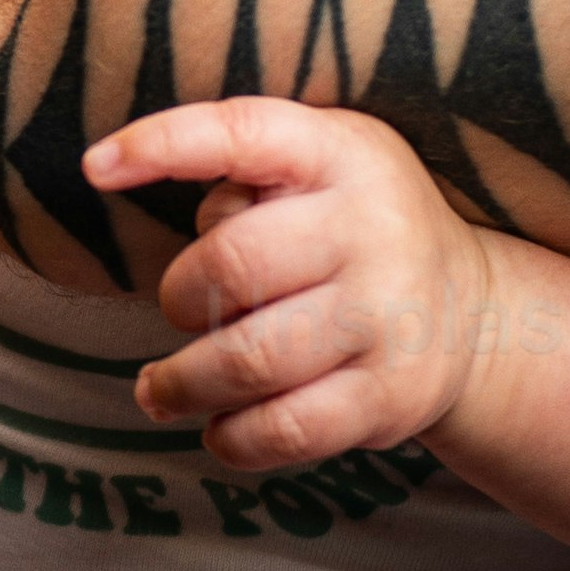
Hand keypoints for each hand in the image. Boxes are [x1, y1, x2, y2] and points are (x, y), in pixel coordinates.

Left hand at [89, 93, 501, 473]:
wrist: (474, 310)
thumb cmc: (353, 228)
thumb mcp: (320, 165)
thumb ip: (244, 175)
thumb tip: (138, 191)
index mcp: (341, 152)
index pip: (241, 133)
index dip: (161, 143)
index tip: (95, 167)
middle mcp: (372, 227)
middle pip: (230, 267)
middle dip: (180, 299)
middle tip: (180, 312)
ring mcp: (388, 317)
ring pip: (247, 361)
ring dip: (182, 384)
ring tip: (160, 390)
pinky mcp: (391, 396)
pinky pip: (283, 430)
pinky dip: (231, 437)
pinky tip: (217, 426)